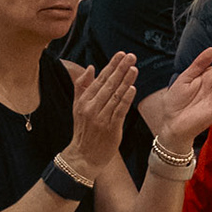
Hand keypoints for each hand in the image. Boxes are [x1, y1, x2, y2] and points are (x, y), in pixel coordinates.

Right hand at [62, 52, 136, 179]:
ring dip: (126, 81)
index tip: (121, 54)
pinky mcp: (111, 128)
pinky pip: (119, 111)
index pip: (100, 79)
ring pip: (115, 96)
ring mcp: (101, 118)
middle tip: (131, 56)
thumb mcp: (77, 107)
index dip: (111, 66)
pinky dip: (126, 99)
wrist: (83, 156)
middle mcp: (92, 108)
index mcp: (84, 101)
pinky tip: (132, 88)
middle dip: (120, 69)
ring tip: (134, 68)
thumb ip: (82, 87)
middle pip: (109, 84)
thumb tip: (91, 68)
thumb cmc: (83, 131)